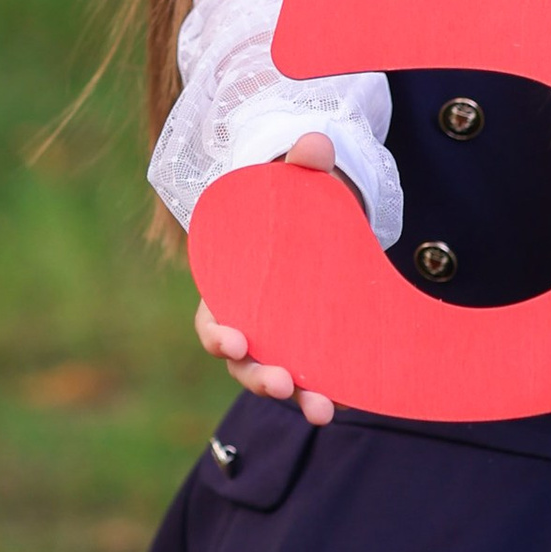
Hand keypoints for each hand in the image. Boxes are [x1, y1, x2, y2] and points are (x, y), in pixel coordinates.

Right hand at [193, 131, 342, 425]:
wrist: (320, 222)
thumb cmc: (292, 203)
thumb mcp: (295, 180)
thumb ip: (301, 163)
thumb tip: (314, 142)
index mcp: (229, 285)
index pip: (212, 318)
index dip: (219, 333)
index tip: (236, 341)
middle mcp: (247, 322)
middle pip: (240, 361)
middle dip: (257, 376)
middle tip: (281, 382)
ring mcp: (278, 340)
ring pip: (273, 377)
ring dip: (294, 396)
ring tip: (319, 408)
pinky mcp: (309, 349)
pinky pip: (310, 379)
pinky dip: (321, 395)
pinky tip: (338, 407)